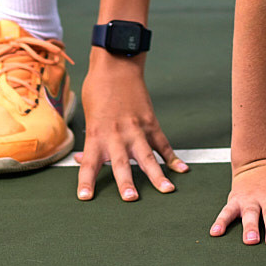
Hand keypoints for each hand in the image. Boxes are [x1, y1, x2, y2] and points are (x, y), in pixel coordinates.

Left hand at [75, 54, 187, 200]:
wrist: (116, 66)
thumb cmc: (97, 91)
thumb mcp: (89, 117)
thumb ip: (91, 141)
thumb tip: (83, 159)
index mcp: (97, 134)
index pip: (89, 163)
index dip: (86, 181)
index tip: (85, 197)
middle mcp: (116, 135)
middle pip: (121, 163)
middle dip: (126, 181)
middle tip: (131, 198)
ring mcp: (136, 129)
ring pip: (147, 156)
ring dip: (157, 175)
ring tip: (166, 190)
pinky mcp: (150, 123)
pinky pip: (163, 144)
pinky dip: (172, 158)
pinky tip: (182, 170)